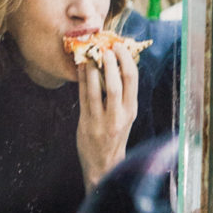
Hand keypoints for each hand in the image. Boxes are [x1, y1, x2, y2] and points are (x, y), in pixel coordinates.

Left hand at [76, 43, 138, 192]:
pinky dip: (81, 80)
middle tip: (105, 47)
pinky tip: (79, 68)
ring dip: (93, 69)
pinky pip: (83, 97)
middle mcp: (119, 115)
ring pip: (98, 89)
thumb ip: (122, 95)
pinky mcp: (87, 123)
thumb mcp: (124, 116)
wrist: (103, 166)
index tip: (120, 46)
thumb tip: (116, 65)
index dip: (127, 60)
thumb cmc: (114, 136)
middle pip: (118, 82)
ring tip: (90, 55)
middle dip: (111, 62)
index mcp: (131, 109)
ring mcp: (102, 120)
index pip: (133, 80)